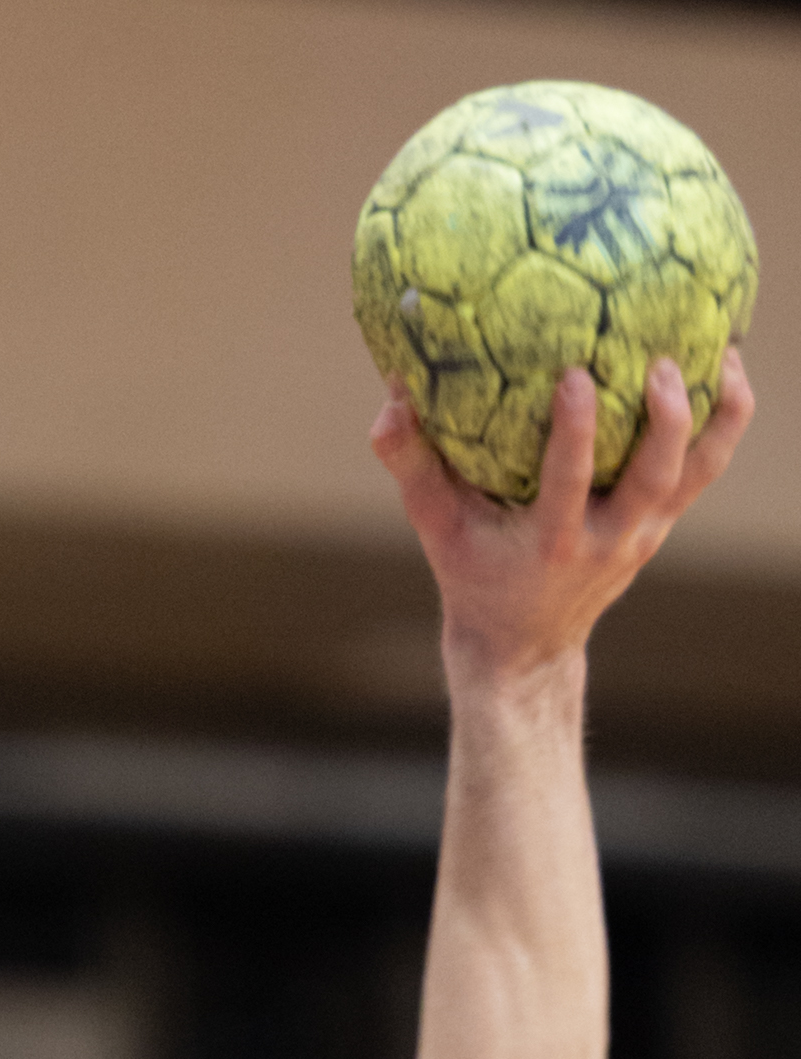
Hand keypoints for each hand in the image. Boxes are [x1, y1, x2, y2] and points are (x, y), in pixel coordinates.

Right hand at [373, 347, 753, 678]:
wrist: (522, 647)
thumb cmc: (473, 576)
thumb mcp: (436, 529)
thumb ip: (413, 465)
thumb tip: (391, 397)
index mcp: (553, 541)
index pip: (570, 482)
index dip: (576, 430)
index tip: (576, 375)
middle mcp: (609, 540)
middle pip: (653, 477)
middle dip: (664, 420)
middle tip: (661, 361)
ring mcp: (643, 534)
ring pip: (698, 473)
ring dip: (716, 415)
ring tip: (724, 353)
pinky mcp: (660, 525)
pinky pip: (703, 470)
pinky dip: (721, 423)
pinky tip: (725, 369)